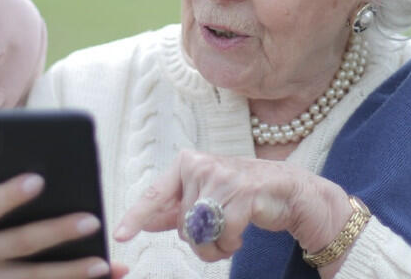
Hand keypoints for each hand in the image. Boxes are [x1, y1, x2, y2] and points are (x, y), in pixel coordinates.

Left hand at [112, 150, 352, 262]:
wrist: (289, 191)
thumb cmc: (244, 193)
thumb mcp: (206, 198)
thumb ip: (175, 209)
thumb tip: (144, 221)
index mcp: (187, 164)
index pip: (155, 195)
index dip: (136, 217)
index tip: (120, 235)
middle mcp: (202, 166)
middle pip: (182, 224)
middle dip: (199, 239)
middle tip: (218, 231)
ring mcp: (223, 177)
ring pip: (201, 233)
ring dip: (216, 246)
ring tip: (230, 234)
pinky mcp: (243, 193)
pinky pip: (223, 235)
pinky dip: (231, 245)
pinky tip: (241, 234)